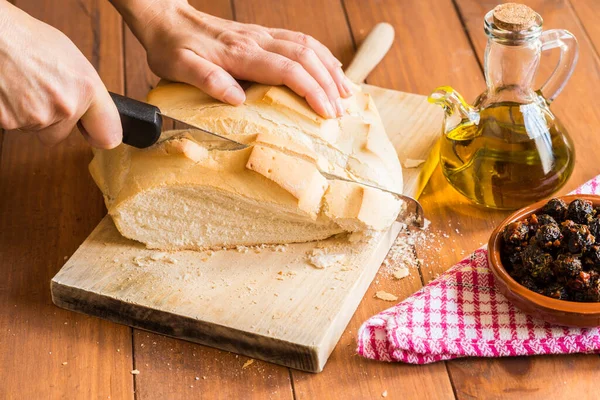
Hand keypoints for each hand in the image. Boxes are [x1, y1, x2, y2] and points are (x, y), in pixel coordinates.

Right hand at [0, 2, 121, 147]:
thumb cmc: (29, 39)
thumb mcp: (74, 61)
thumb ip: (88, 92)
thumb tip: (94, 114)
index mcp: (87, 89)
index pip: (108, 135)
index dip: (100, 136)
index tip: (95, 136)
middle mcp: (66, 106)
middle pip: (61, 134)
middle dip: (52, 120)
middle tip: (41, 92)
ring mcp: (38, 116)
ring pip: (37, 129)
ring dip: (30, 114)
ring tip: (23, 85)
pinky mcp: (11, 122)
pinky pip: (15, 125)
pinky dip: (12, 112)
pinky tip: (11, 90)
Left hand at [115, 0, 352, 118]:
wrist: (166, 18)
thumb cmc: (171, 47)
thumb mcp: (179, 67)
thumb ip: (207, 80)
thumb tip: (237, 99)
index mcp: (240, 53)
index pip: (287, 70)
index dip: (311, 91)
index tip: (325, 113)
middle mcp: (257, 40)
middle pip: (305, 57)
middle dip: (328, 85)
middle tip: (341, 112)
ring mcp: (262, 34)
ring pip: (307, 46)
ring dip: (330, 69)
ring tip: (346, 93)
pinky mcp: (262, 34)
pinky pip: (299, 40)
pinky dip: (321, 55)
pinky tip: (330, 68)